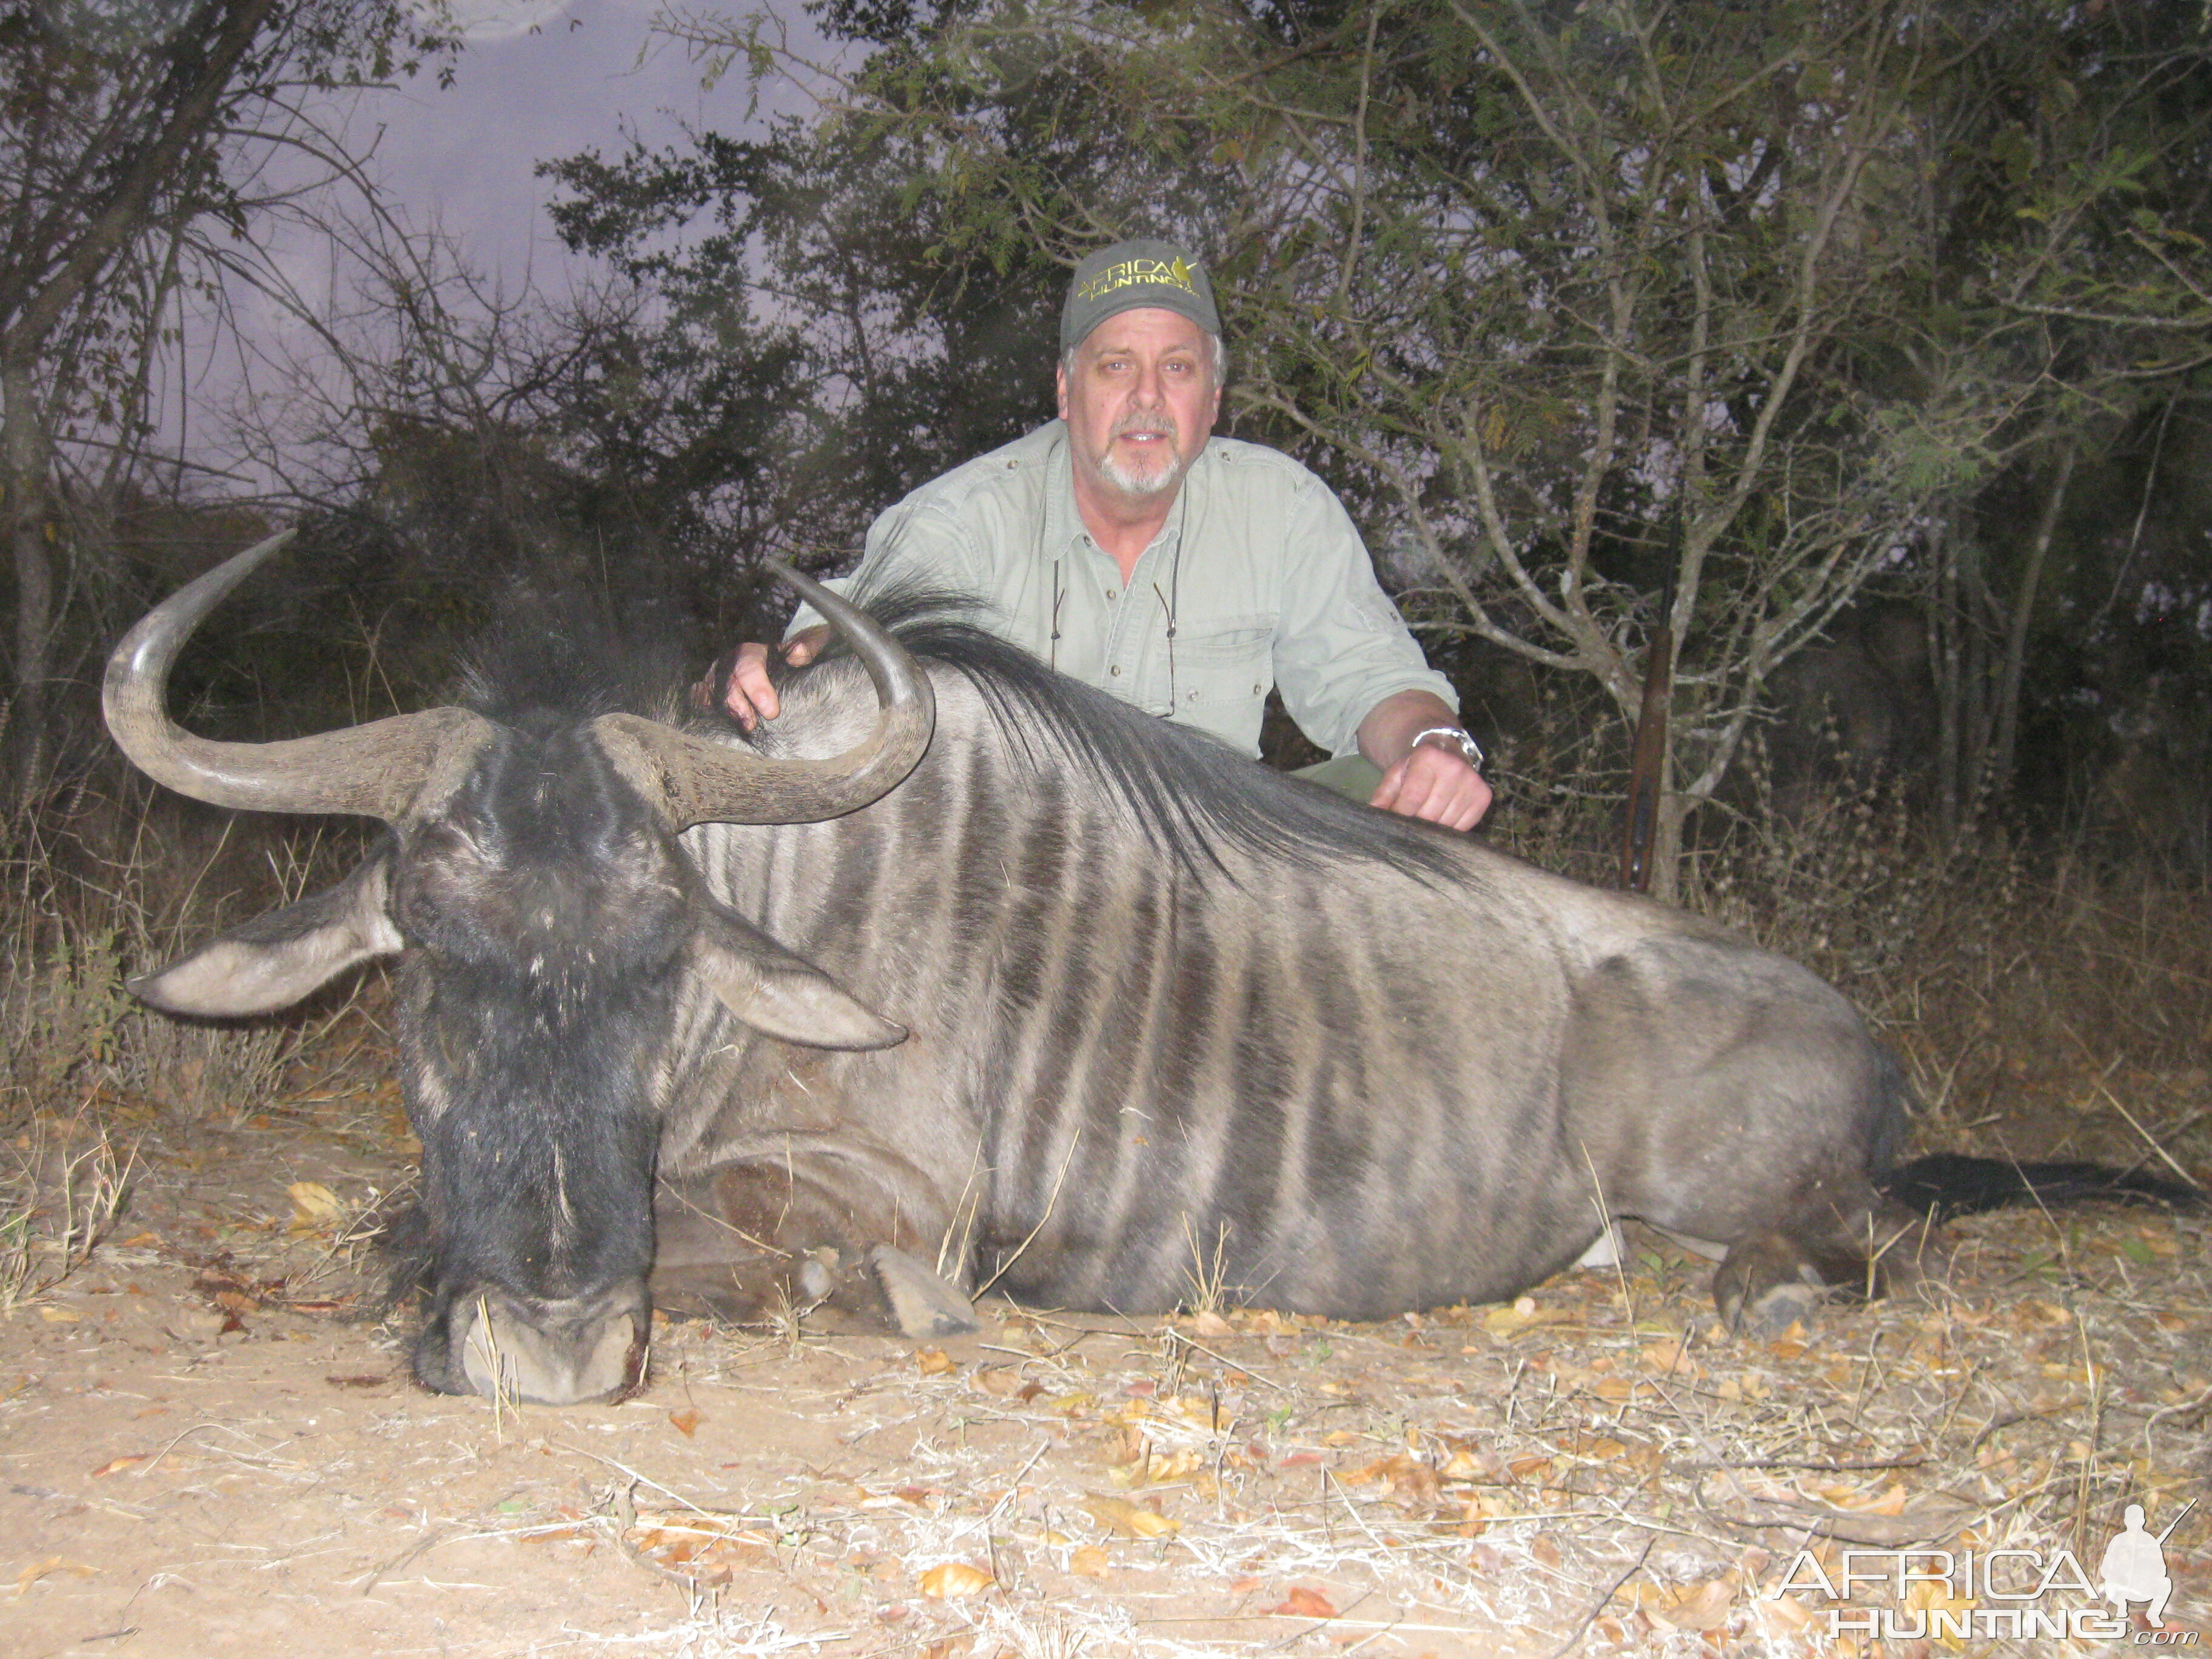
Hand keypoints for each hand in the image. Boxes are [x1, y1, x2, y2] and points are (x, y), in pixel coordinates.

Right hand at [689, 627, 830, 730]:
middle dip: (738, 704)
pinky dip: (706, 707)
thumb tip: (799, 654)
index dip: (758, 689)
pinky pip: (704, 697)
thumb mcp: (808, 643)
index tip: (772, 711)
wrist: (785, 658)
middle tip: (751, 724)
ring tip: (741, 728)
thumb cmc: (797, 652)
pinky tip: (715, 722)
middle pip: (727, 681)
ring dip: (726, 711)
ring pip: (714, 691)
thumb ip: (808, 646)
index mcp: (752, 651)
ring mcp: (719, 677)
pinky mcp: (715, 690)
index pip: (749, 667)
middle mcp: (731, 662)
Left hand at [1368, 739, 1491, 830]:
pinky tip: (1442, 818)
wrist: (1446, 750)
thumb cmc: (1416, 766)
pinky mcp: (1484, 796)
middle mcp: (1454, 768)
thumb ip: (1383, 795)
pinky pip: (1464, 826)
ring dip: (1433, 829)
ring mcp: (1472, 782)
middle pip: (1430, 814)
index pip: (1413, 798)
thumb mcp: (1396, 774)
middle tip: (1409, 825)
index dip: (1401, 816)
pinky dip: (1450, 828)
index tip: (1394, 824)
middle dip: (1415, 824)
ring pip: (1446, 823)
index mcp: (1428, 757)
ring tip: (1425, 820)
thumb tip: (1373, 815)